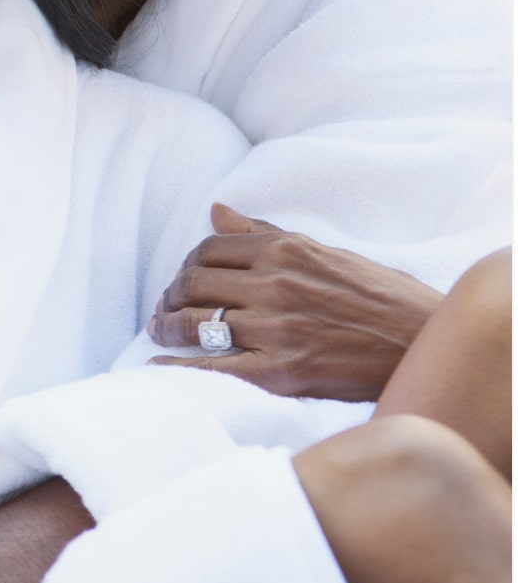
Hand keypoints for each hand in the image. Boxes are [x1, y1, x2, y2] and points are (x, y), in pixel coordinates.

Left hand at [146, 203, 442, 400]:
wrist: (425, 342)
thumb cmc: (379, 296)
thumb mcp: (323, 252)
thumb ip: (264, 234)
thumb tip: (216, 211)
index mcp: (284, 251)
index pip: (208, 250)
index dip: (187, 265)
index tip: (183, 278)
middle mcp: (274, 285)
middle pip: (195, 284)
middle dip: (172, 295)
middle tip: (165, 306)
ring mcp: (276, 328)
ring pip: (197, 322)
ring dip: (167, 326)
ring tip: (161, 330)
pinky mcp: (281, 371)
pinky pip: (213, 368)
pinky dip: (178, 367)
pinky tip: (158, 366)